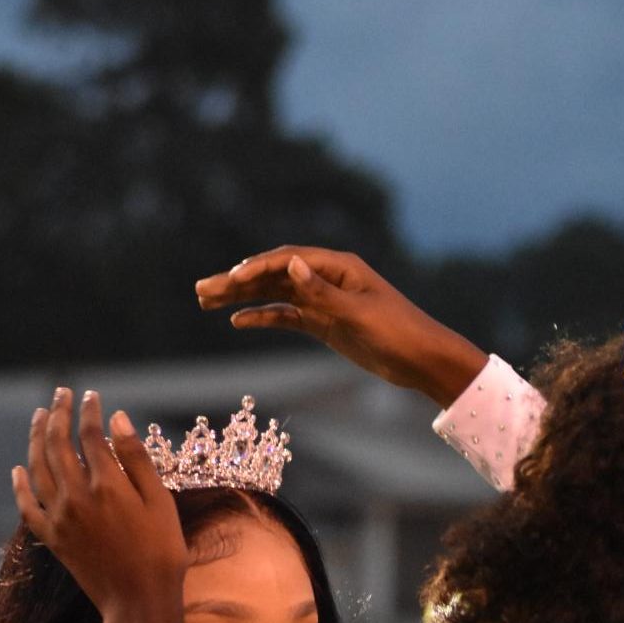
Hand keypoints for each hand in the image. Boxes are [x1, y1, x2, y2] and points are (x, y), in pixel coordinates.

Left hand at [12, 388, 186, 622]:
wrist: (138, 601)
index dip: (89, 411)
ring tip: (40, 418)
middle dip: (58, 414)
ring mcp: (60, 517)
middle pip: (58, 443)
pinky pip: (27, 507)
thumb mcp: (160, 502)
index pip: (91, 434)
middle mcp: (76, 496)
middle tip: (61, 394)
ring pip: (38, 467)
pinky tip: (17, 470)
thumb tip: (117, 419)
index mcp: (107, 484)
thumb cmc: (161, 553)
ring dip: (36, 438)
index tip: (92, 396)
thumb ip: (136, 459)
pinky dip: (20, 485)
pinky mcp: (52, 538)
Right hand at [195, 247, 487, 408]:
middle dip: (237, 282)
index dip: (256, 269)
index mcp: (338, 267)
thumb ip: (322, 292)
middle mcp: (327, 279)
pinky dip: (264, 318)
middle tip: (200, 290)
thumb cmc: (399, 333)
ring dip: (242, 298)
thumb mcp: (359, 314)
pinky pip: (288, 317)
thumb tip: (290, 265)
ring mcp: (324, 301)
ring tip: (206, 301)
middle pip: (273, 275)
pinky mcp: (325, 324)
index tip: (229, 280)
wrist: (423, 360)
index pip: (286, 261)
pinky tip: (239, 321)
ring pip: (275, 295)